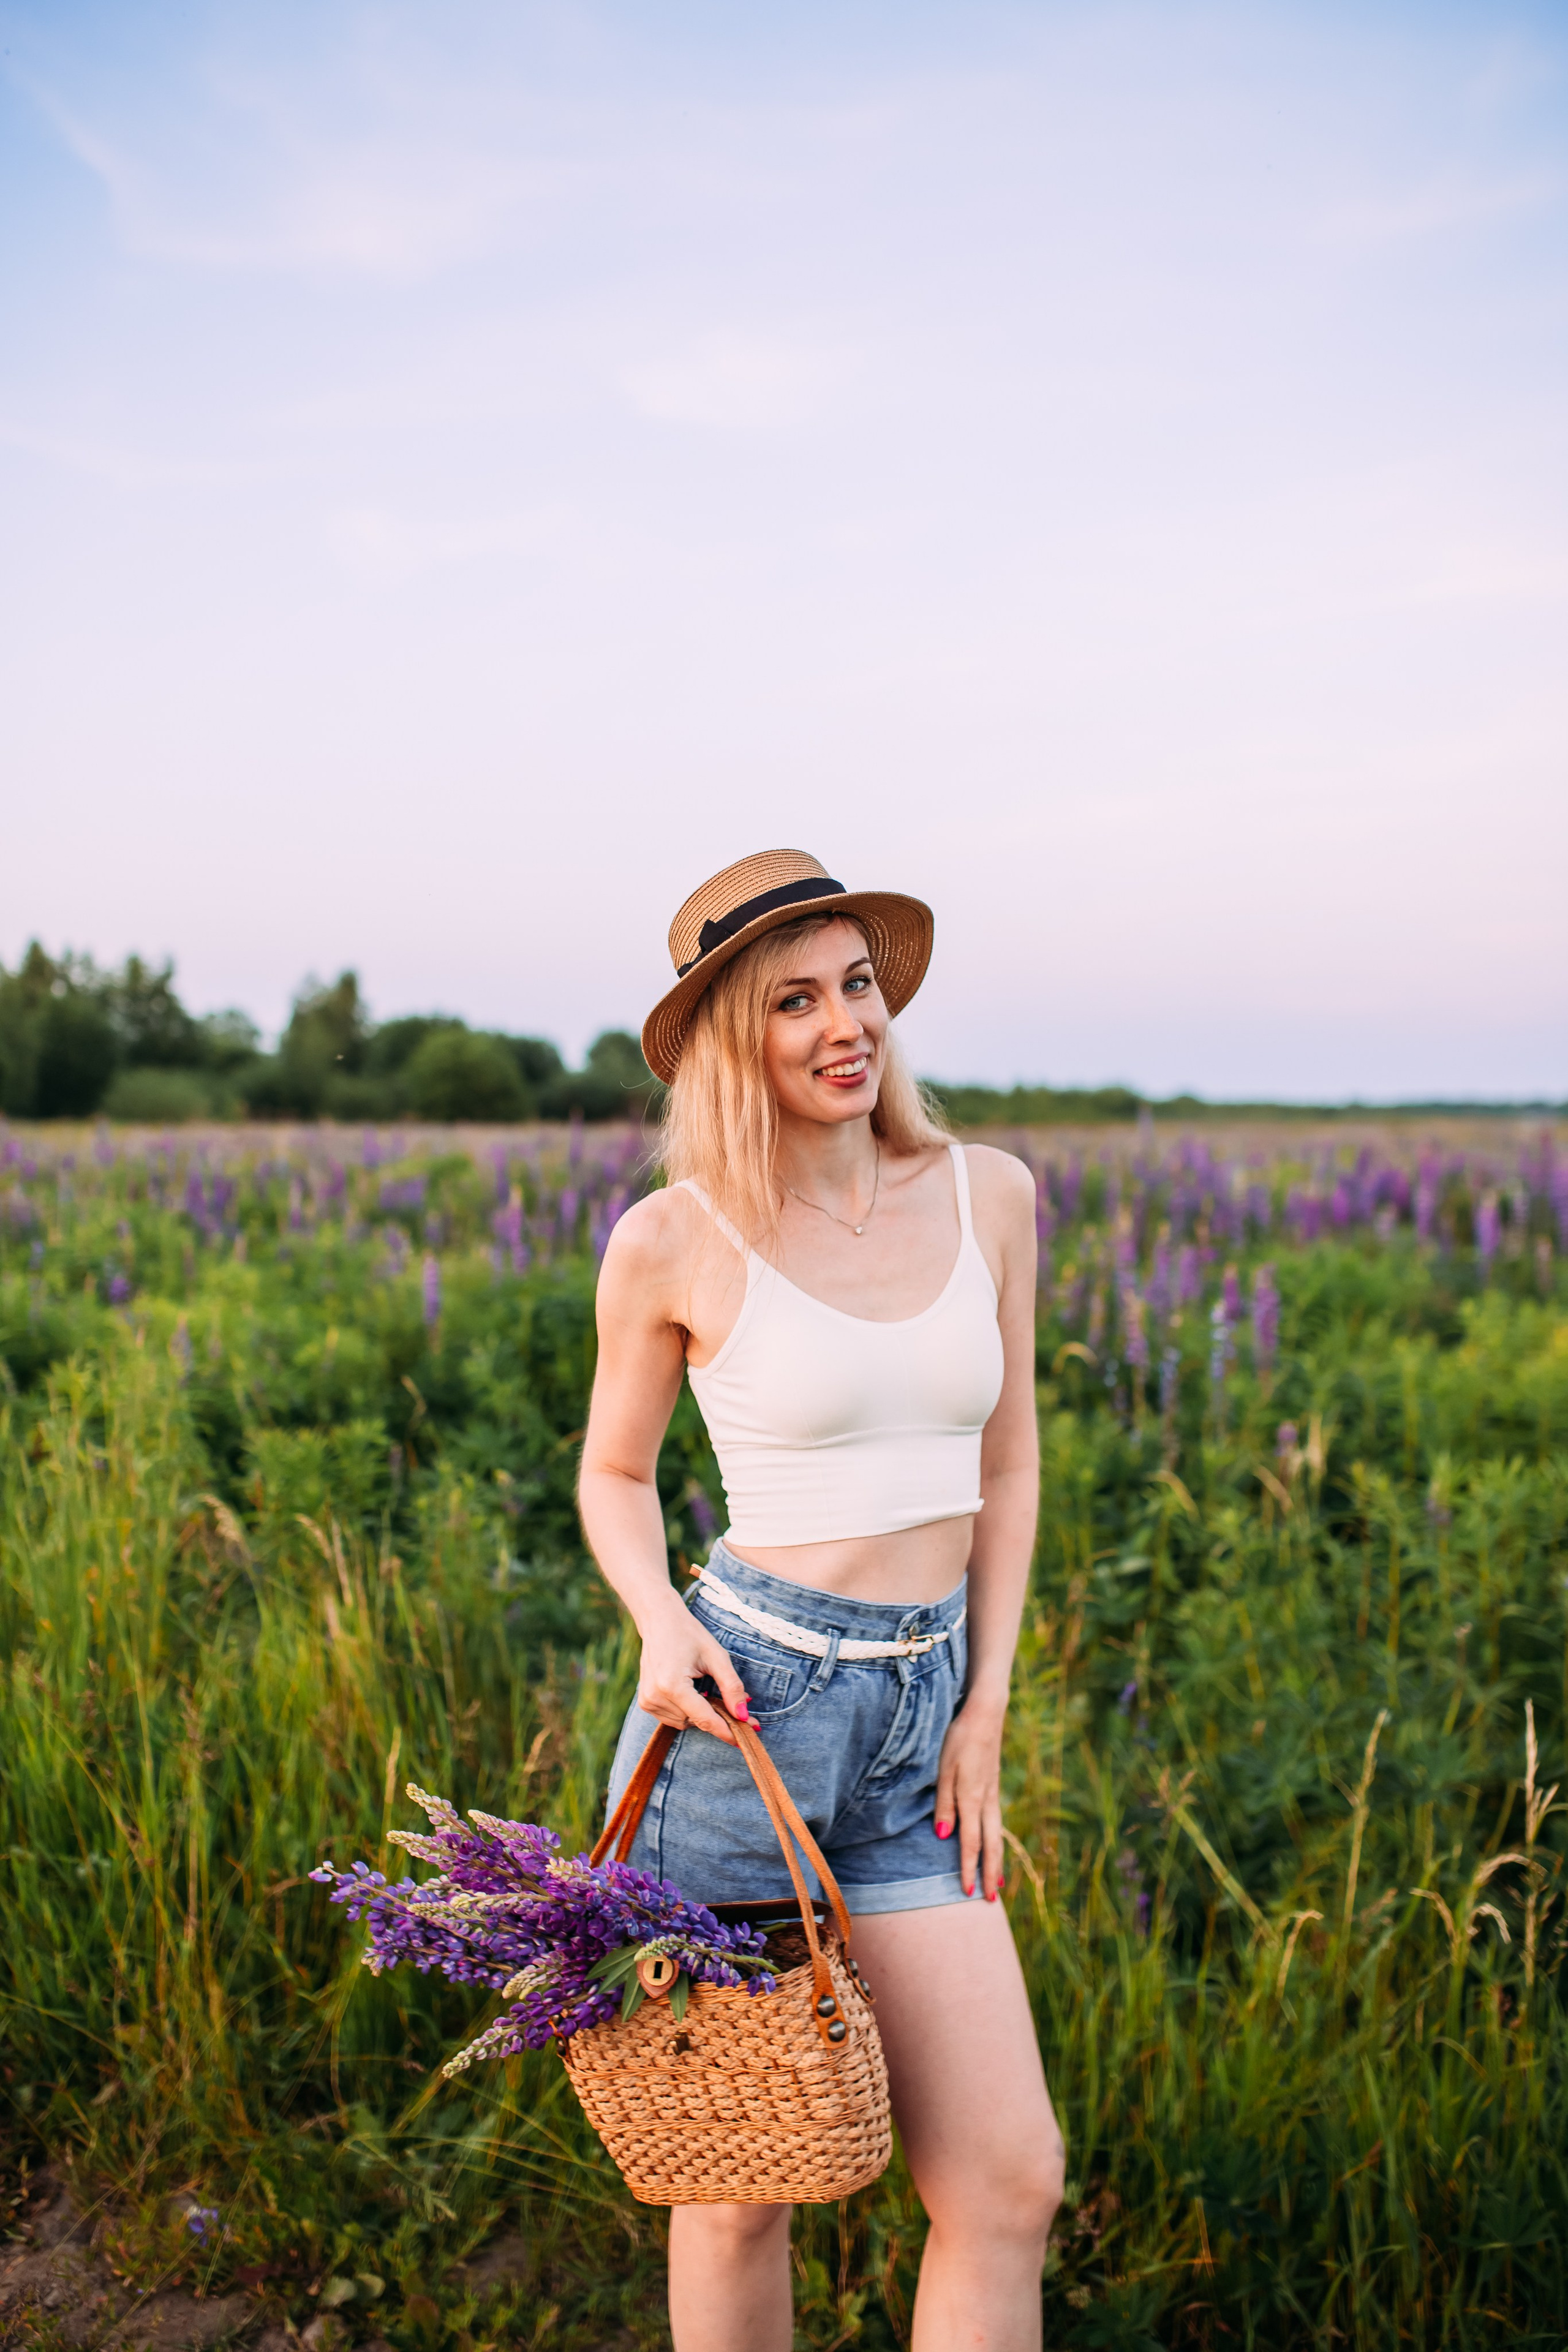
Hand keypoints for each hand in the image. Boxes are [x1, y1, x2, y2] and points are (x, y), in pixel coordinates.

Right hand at [637, 1595, 751, 1743]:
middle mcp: (655, 1697)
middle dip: (716, 1715)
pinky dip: (686, 1710)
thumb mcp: (717, 1656)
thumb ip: (732, 1687)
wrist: (659, 1621)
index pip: (704, 1719)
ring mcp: (647, 1701)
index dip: (727, 1731)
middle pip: (696, 1722)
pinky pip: (673, 1718)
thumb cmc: (689, 1634)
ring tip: (702, 1686)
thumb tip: (744, 1716)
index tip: (746, 1740)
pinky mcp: (645, 1703)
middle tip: (730, 1700)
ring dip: (699, 1712)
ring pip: (685, 1723)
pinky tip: (688, 1690)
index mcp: (672, 1685)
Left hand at [933, 1701, 1006, 1900]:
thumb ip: (945, 1804)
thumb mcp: (945, 1770)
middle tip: (992, 1900)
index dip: (969, 1869)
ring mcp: (993, 1794)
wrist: (986, 1715)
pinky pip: (997, 1822)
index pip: (971, 1843)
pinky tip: (994, 1844)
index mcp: (973, 1800)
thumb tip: (944, 1837)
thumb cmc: (959, 1740)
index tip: (968, 1892)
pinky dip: (997, 1841)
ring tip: (997, 1882)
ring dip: (997, 1861)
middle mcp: (987, 1802)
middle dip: (990, 1874)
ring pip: (997, 1835)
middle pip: (991, 1846)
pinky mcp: (993, 1786)